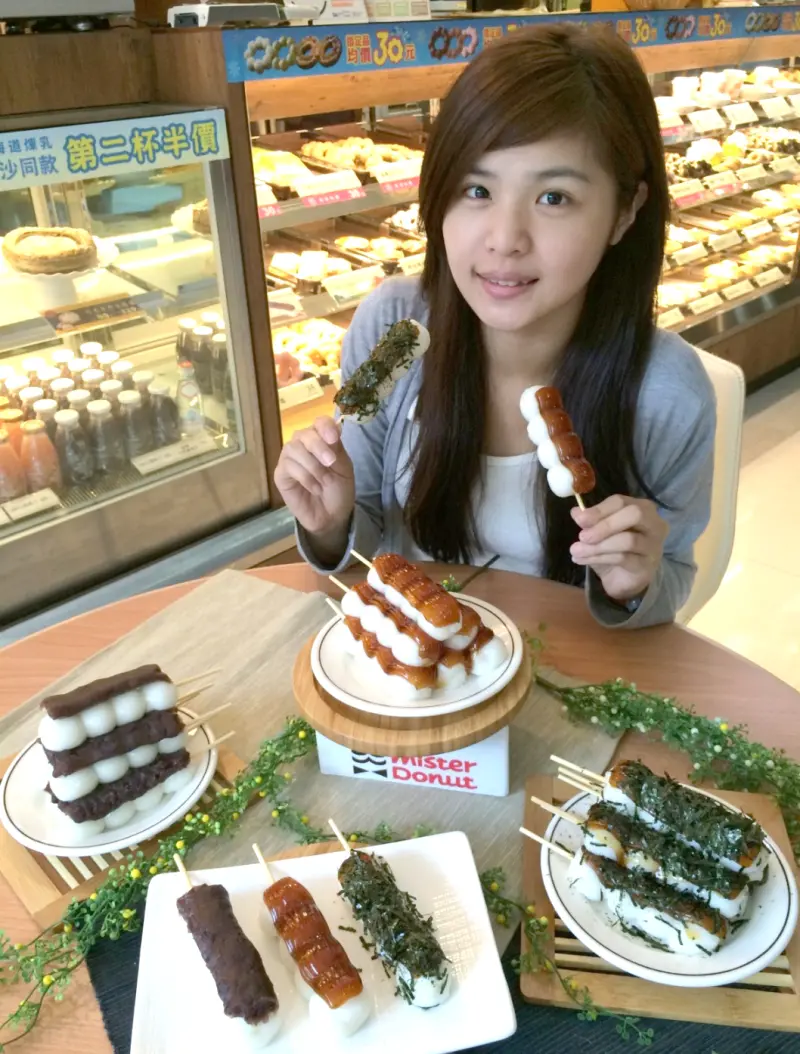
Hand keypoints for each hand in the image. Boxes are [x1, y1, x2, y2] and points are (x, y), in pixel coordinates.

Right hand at [274, 417, 354, 537]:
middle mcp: (304, 445)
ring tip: (324, 482)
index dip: (325, 427)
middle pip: (304, 434)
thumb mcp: (344, 468)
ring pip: (293, 449)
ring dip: (313, 466)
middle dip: (318, 447)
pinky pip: (288, 467)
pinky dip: (305, 477)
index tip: (333, 438)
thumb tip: (332, 428)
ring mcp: (290, 459)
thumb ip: (336, 448)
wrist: (332, 516)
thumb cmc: (339, 491)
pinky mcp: (281, 474)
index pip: (319, 422)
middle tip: (331, 462)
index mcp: (322, 440)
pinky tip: (315, 488)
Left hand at [569, 495, 668, 602]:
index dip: (599, 510)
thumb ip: (591, 521)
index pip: (621, 502)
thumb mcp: (599, 532)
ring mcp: (653, 545)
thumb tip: (576, 512)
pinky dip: (599, 558)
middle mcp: (654, 524)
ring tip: (576, 551)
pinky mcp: (647, 565)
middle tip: (582, 536)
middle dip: (605, 525)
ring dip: (597, 546)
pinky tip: (582, 560)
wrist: (623, 580)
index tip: (579, 519)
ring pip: (628, 540)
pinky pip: (623, 559)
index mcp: (642, 508)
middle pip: (634, 514)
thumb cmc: (613, 550)